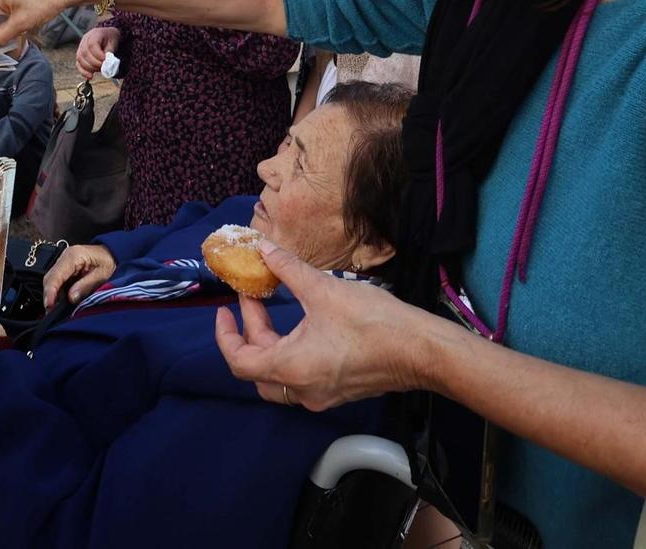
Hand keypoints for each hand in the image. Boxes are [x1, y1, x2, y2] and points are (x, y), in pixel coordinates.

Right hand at [43, 243, 116, 308]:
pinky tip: (60, 302)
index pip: (56, 275)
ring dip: (52, 295)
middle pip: (50, 278)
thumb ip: (86, 286)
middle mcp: (64, 257)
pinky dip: (57, 293)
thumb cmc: (108, 261)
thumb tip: (71, 298)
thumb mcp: (102, 275)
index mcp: (73, 256)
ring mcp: (63, 263)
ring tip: (55, 310)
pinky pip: (57, 281)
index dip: (50, 292)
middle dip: (49, 296)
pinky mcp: (64, 268)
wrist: (111, 253)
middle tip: (51, 312)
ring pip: (51, 281)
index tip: (49, 306)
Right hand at [75, 25, 121, 78]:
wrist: (107, 36)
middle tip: (104, 67)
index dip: (97, 54)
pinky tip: (90, 76)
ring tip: (99, 70)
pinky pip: (78, 64)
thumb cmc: (110, 38)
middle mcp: (85, 40)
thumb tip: (106, 63)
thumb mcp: (113, 42)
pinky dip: (83, 71)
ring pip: (80, 59)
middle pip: (85, 53)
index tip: (104, 60)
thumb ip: (109, 52)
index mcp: (95, 34)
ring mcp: (80, 47)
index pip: (92, 44)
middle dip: (94, 63)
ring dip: (90, 68)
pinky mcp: (80, 55)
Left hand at [214, 241, 442, 410]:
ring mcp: (321, 396)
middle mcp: (302, 390)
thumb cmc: (373, 322)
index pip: (239, 361)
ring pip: (278, 378)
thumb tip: (265, 249)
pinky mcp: (338, 392)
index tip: (224, 309)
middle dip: (250, 331)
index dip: (225, 334)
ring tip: (274, 312)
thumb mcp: (324, 289)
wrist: (422, 351)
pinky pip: (300, 379)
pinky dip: (290, 354)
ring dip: (269, 345)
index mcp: (291, 367)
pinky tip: (302, 327)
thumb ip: (289, 269)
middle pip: (256, 369)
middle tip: (255, 298)